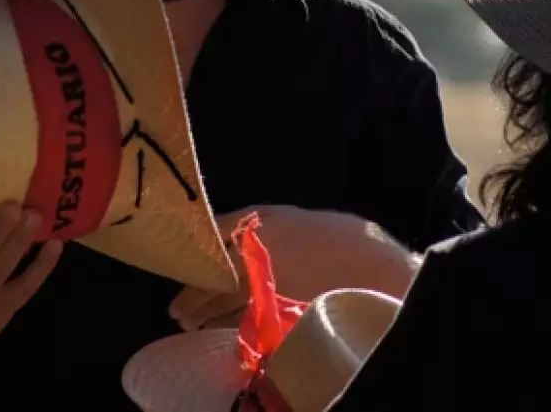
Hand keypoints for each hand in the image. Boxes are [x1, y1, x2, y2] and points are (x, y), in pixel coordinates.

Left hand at [168, 205, 416, 331]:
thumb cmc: (338, 236)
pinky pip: (240, 319)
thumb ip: (257, 227)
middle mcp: (256, 247)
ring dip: (200, 312)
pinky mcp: (275, 307)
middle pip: (209, 270)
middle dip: (191, 290)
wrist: (373, 264)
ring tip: (189, 321)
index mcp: (260, 219)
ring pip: (220, 298)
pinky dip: (224, 326)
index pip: (210, 231)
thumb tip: (224, 237)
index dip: (193, 248)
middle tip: (177, 306)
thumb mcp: (292, 219)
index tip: (180, 258)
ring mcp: (265, 278)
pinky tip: (215, 331)